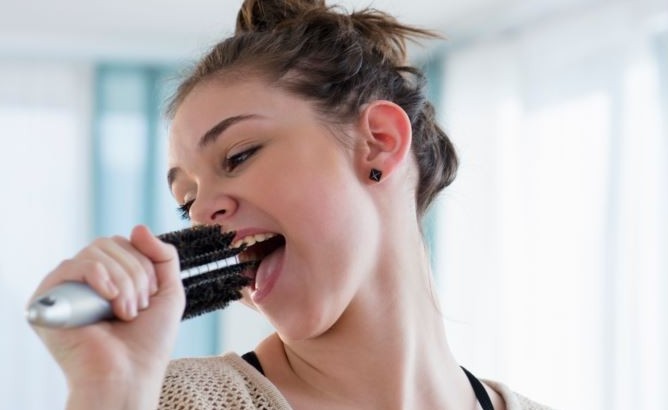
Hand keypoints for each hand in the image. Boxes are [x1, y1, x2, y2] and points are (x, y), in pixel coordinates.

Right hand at [28, 225, 184, 408]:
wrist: (129, 375)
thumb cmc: (148, 342)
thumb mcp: (169, 292)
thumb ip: (163, 256)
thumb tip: (138, 227)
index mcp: (110, 278)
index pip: (124, 244)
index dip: (143, 264)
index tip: (150, 297)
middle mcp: (85, 280)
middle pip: (111, 244)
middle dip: (135, 273)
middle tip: (138, 308)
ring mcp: (66, 288)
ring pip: (96, 252)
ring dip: (122, 281)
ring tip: (125, 312)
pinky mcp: (48, 298)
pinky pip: (73, 265)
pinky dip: (98, 276)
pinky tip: (108, 299)